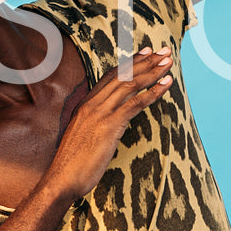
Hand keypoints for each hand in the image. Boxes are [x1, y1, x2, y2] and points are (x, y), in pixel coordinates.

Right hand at [43, 47, 174, 200]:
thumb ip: (98, 124)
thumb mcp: (84, 137)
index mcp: (85, 104)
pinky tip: (166, 85)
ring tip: (169, 63)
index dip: (129, 63)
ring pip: (130, 85)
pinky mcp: (109, 125)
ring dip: (152, 72)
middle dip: (145, 62)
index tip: (145, 53)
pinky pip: (134, 104)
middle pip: (122, 76)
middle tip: (164, 51)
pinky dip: (152, 92)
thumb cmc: (72, 164)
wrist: (62, 179)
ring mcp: (100, 113)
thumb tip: (114, 123)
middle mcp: (92, 104)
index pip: (110, 76)